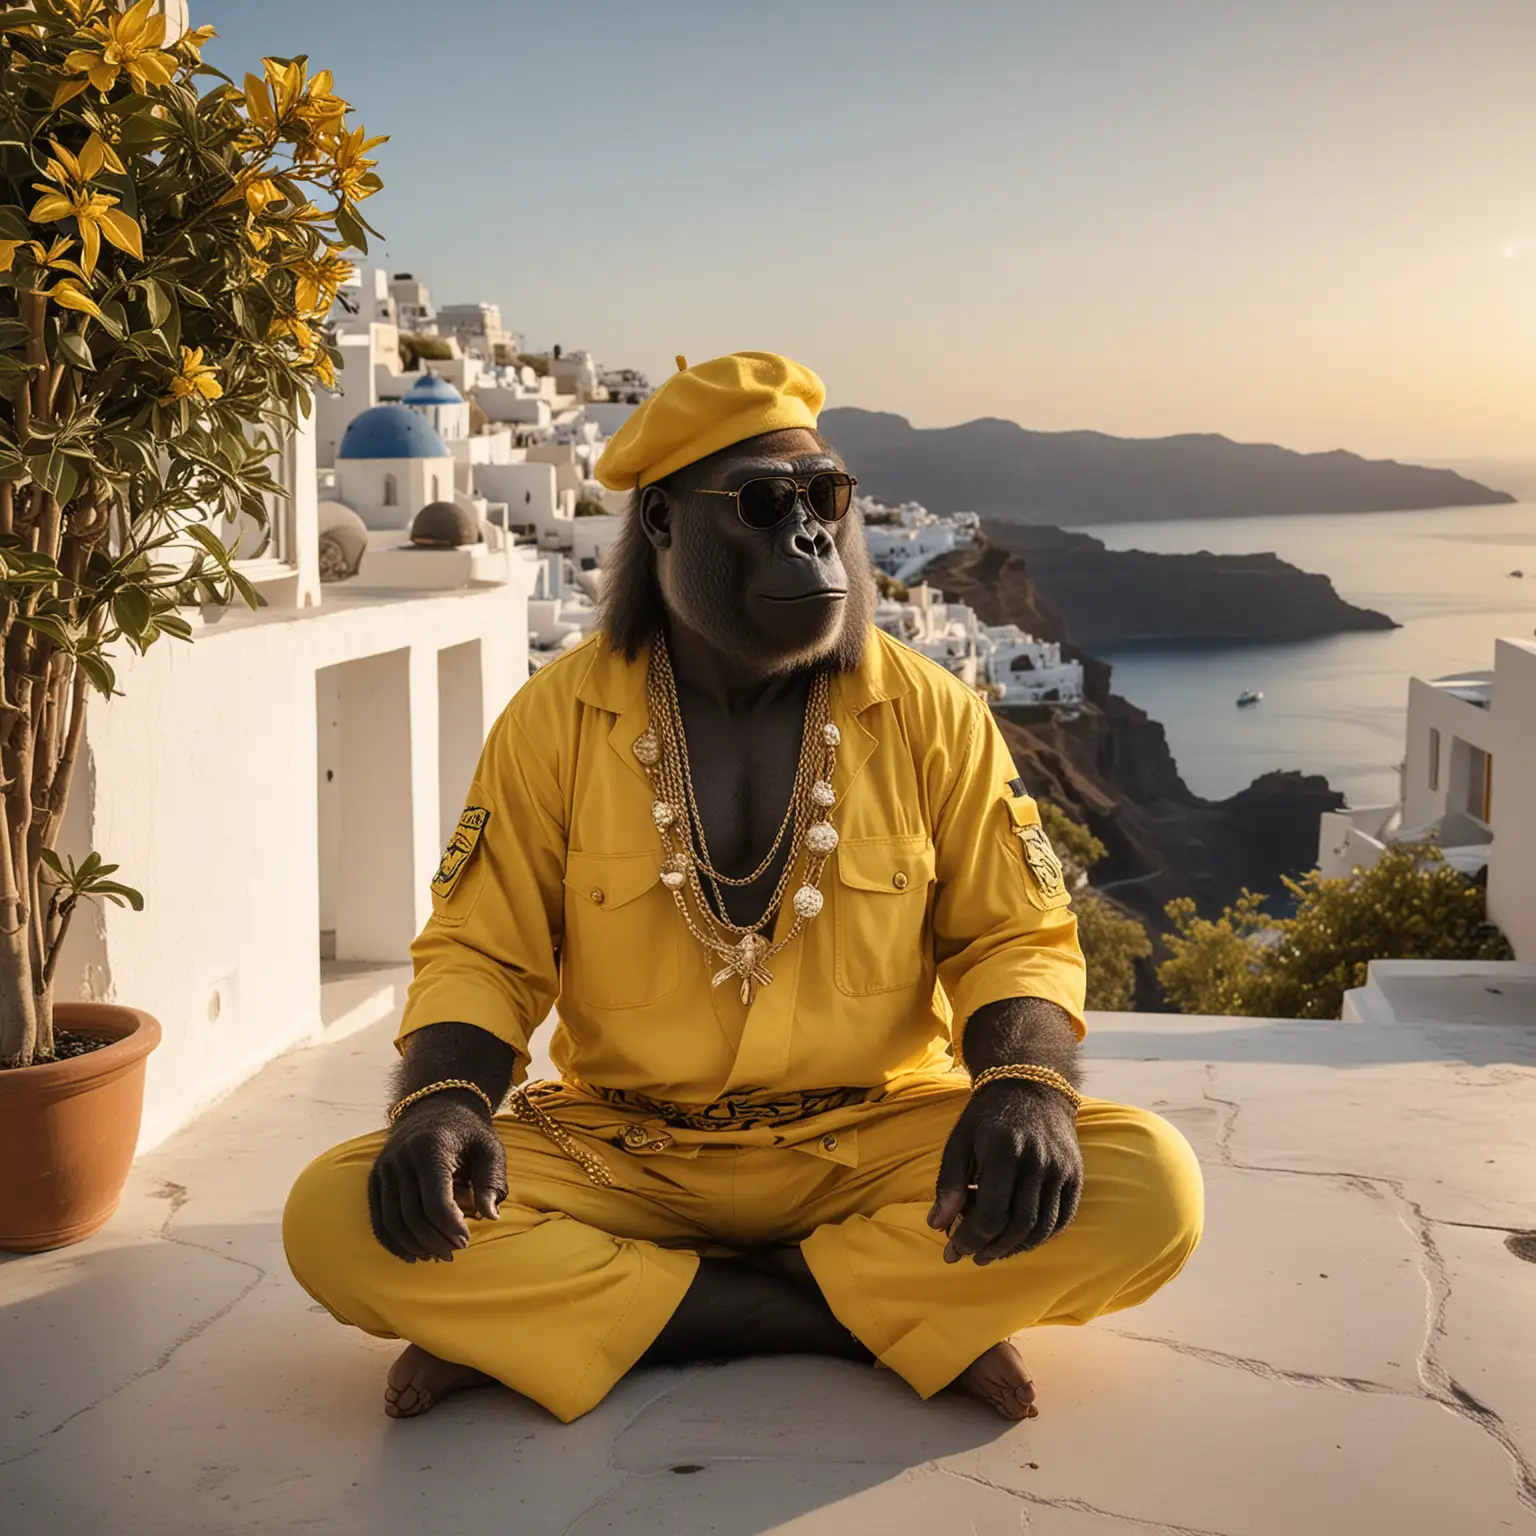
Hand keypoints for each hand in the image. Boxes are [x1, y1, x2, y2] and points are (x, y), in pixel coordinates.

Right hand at [368, 1095, 506, 1262]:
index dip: (450, 1227)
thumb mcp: (490, 1149)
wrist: (435, 1107)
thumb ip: (491, 1181)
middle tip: (456, 1251)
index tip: (467, 1240)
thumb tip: (490, 1217)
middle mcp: (401, 1158)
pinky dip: (394, 1242)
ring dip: (416, 1246)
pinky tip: (414, 1255)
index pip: (435, 1201)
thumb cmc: (469, 1133)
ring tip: (439, 1256)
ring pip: (393, 1221)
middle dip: (435, 1241)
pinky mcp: (375, 1179)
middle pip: (412, 1215)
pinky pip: (379, 1219)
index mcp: (431, 1149)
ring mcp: (384, 1169)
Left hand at [928, 1080, 1082, 1264]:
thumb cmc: (987, 1118)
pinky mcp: (1075, 1175)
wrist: (1032, 1087)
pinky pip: (1062, 1219)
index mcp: (1004, 1151)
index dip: (971, 1238)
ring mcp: (1061, 1169)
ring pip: (1042, 1227)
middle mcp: (1038, 1161)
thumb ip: (948, 1183)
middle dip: (992, 1249)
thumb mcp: (959, 1141)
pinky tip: (1018, 1240)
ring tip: (992, 1253)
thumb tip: (935, 1224)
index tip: (953, 1249)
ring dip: (1016, 1248)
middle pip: (1019, 1225)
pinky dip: (1040, 1237)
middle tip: (971, 1257)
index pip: (991, 1213)